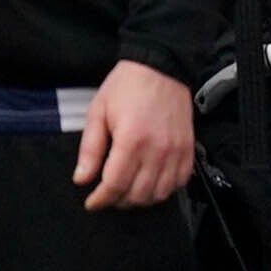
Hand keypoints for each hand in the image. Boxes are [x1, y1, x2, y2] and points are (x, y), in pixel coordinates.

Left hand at [76, 60, 195, 210]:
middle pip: (137, 194)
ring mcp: (175, 152)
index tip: (92, 203)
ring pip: (159, 194)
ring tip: (127, 191)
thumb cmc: (126, 86)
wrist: (161, 67)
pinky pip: (178, 183)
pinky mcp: (188, 150)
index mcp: (131, 140)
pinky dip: (163, 190)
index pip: (114, 185)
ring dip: (140, 199)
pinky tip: (150, 183)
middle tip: (108, 194)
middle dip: (118, 201)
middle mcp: (156, 150)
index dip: (101, 199)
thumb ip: (90, 149)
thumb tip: (82, 179)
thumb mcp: (98, 112)